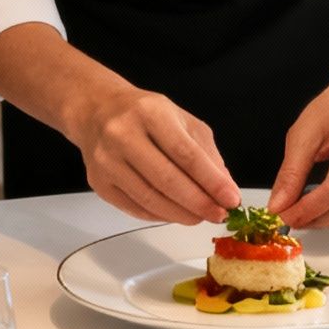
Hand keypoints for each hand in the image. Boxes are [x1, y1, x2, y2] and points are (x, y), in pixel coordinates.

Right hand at [71, 85, 238, 224]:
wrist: (97, 112)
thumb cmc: (144, 115)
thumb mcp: (181, 120)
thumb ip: (206, 153)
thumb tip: (225, 189)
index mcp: (150, 113)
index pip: (186, 154)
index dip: (211, 181)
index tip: (231, 199)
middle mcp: (123, 134)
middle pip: (167, 179)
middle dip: (199, 203)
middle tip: (218, 214)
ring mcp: (106, 160)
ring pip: (150, 198)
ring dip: (181, 214)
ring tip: (200, 216)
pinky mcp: (98, 182)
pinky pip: (134, 208)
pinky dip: (160, 216)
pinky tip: (176, 213)